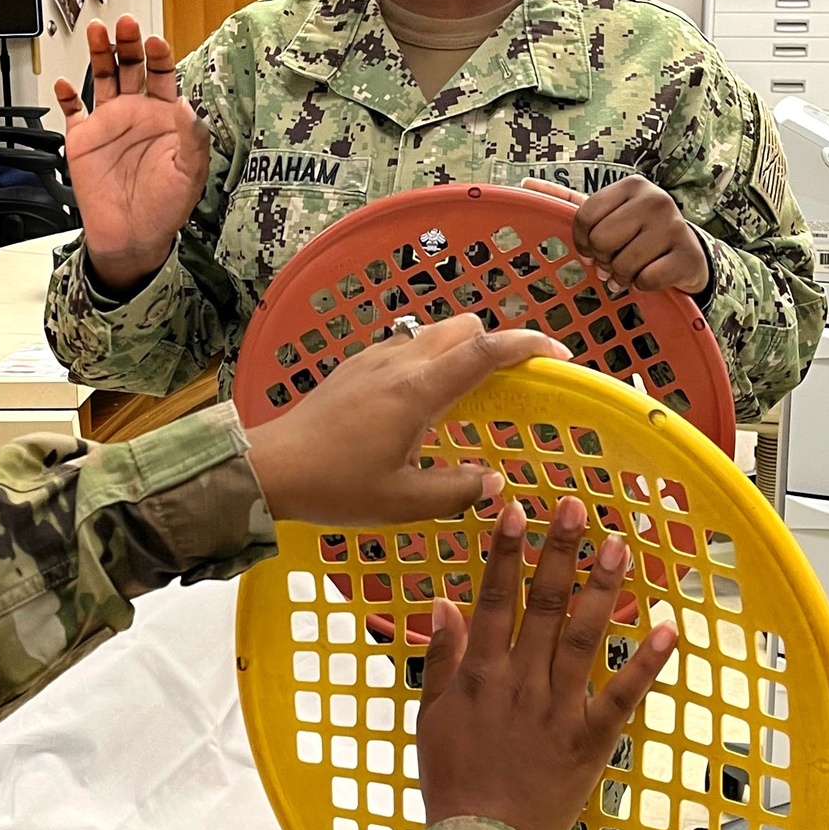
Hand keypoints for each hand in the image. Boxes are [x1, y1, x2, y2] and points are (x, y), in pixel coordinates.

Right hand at [55, 16, 209, 293]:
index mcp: (163, 118)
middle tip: (126, 24)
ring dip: (99, 54)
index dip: (159, 56)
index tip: (156, 42)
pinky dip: (66, 96)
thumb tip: (188, 106)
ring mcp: (108, 124)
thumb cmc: (166, 207)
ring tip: (97, 31)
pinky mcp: (83, 140)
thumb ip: (192, 138)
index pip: (162, 76)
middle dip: (128, 44)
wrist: (134, 236)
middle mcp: (135, 114)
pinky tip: (64, 83)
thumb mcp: (189, 172)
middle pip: (130, 67)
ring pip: (101, 78)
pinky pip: (72, 111)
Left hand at [248, 313, 569, 527]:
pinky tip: (423, 400)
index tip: (558, 355)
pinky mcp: (355, 366)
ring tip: (470, 393)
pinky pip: (406, 347)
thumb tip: (492, 482)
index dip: (527, 346)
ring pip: (434, 332)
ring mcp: (374, 359)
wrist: (270, 467)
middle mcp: (399, 362)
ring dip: (461, 349)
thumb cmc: (335, 485)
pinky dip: (430, 359)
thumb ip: (456, 490)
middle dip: (497, 344)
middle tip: (514, 380)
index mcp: (418, 390)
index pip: (485, 350)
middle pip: (464, 327)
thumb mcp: (403, 502)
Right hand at [418, 496, 675, 829]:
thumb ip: (440, 658)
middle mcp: (521, 682)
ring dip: (602, 588)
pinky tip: (669, 628)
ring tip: (619, 545)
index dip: (506, 552)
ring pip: (583, 637)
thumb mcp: (429, 717)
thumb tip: (445, 601)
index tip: (515, 509)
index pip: (494, 599)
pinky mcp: (591, 741)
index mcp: (480, 674)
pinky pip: (623, 696)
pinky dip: (648, 663)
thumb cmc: (452, 782)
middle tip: (575, 506)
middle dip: (559, 552)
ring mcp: (559, 709)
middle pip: (543, 606)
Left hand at [522, 175, 709, 295]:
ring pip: (623, 264)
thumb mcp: (607, 214)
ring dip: (623, 275)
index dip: (583, 241)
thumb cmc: (638, 233)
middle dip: (604, 259)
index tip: (593, 247)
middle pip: (602, 241)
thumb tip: (525, 185)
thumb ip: (567, 200)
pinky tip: (652, 276)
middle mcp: (655, 200)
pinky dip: (643, 285)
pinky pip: (645, 280)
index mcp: (631, 186)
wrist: (688, 254)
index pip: (584, 218)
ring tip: (633, 269)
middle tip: (615, 260)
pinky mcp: (687, 255)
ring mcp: (675, 226)